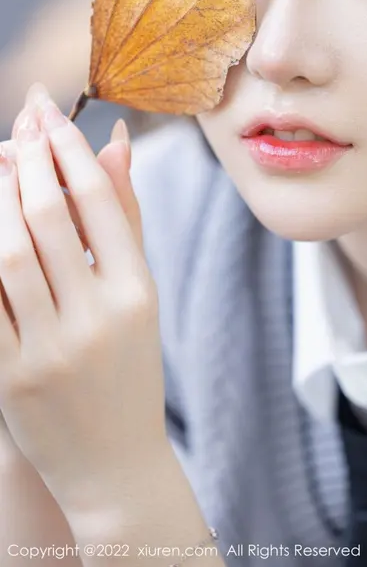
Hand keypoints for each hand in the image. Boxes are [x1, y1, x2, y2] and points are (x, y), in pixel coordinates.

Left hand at [0, 83, 170, 518]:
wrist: (114, 465)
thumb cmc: (131, 369)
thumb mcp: (140, 294)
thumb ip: (126, 217)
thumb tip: (116, 142)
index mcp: (137, 293)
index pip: (100, 201)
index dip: (69, 149)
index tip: (50, 112)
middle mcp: (96, 319)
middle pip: (48, 218)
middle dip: (29, 158)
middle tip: (20, 120)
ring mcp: (48, 351)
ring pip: (6, 254)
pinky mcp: (9, 378)